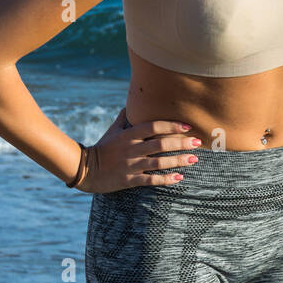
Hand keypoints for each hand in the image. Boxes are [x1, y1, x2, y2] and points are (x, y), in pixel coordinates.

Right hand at [75, 108, 201, 193]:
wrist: (84, 169)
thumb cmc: (103, 147)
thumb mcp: (113, 130)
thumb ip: (125, 117)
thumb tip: (133, 102)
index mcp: (128, 135)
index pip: (153, 126)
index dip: (171, 125)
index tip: (188, 126)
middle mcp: (131, 149)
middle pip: (160, 145)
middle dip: (181, 143)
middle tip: (198, 142)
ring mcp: (130, 165)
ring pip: (158, 163)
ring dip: (177, 161)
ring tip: (193, 159)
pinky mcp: (129, 180)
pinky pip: (150, 180)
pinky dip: (166, 179)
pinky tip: (179, 177)